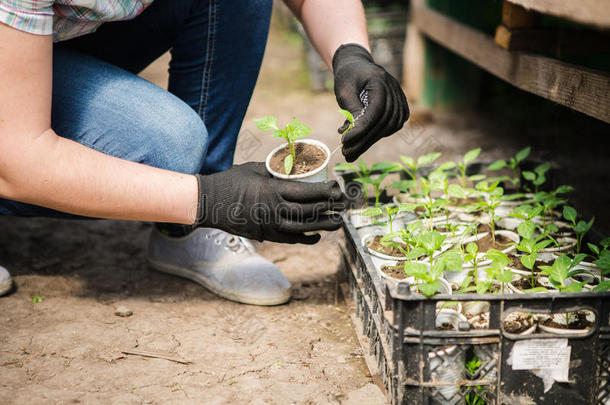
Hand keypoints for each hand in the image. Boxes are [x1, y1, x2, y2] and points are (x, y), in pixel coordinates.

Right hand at [194, 162, 345, 243]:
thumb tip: (297, 167)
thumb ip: (276, 169)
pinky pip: (291, 239)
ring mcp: (270, 225)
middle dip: (330, 208)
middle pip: (309, 211)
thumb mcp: (255, 168)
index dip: (325, 191)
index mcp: (273, 190)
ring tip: (338, 222)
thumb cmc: (232, 181)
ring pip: (303, 228)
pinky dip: (306, 238)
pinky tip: (317, 235)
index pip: (306, 192)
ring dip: (324, 226)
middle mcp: (274, 209)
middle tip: (343, 204)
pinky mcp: (265, 235)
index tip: (336, 187)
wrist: (209, 202)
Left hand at [333, 43, 408, 161]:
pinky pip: (394, 125)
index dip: (361, 129)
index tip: (345, 142)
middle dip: (364, 141)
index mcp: (380, 80)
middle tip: (346, 154)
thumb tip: (354, 132)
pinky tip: (365, 141)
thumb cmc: (348, 76)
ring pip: (390, 126)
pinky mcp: (401, 105)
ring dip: (371, 141)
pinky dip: (380, 135)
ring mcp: (400, 97)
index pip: (375, 111)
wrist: (358, 65)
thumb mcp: (344, 90)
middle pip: (383, 122)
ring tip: (352, 151)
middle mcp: (394, 89)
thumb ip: (351, 109)